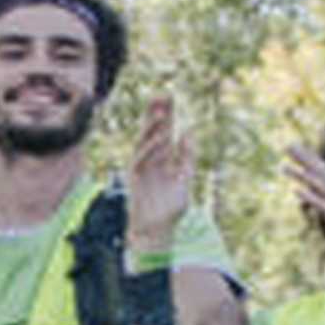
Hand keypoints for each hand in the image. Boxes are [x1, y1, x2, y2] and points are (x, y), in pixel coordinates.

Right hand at [118, 92, 192, 252]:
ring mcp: (142, 167)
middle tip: (162, 94)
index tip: (171, 97)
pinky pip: (142, 158)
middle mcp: (152, 160)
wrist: (158, 230)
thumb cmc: (172, 209)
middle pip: (153, 131)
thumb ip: (187, 157)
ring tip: (161, 111)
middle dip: (156, 113)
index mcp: (165, 159)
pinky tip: (161, 138)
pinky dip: (151, 148)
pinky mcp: (136, 177)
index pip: (165, 131)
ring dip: (152, 127)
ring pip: (145, 141)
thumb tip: (189, 133)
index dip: (168, 115)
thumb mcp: (185, 179)